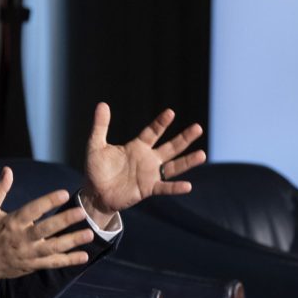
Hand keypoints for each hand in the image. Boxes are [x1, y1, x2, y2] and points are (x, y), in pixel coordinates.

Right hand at [0, 167, 94, 297]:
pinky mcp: (32, 266)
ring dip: (72, 241)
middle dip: (65, 221)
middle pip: (46, 229)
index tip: (64, 193)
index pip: (33, 210)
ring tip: (89, 234)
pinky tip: (84, 256)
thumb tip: (8, 170)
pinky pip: (53, 263)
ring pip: (53, 248)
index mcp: (12, 222)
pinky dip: (69, 260)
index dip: (48, 201)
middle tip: (82, 212)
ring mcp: (28, 254)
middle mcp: (21, 238)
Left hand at [83, 102, 205, 221]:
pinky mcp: (148, 189)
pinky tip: (188, 186)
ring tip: (202, 154)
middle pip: (170, 147)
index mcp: (137, 146)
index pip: (152, 132)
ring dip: (187, 161)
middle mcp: (148, 159)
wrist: (95, 193)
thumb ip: (100, 126)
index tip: (170, 112)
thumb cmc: (96, 169)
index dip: (161, 123)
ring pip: (173, 167)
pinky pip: (164, 187)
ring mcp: (150, 174)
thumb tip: (102, 104)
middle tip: (198, 128)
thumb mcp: (96, 145)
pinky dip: (175, 187)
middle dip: (184, 138)